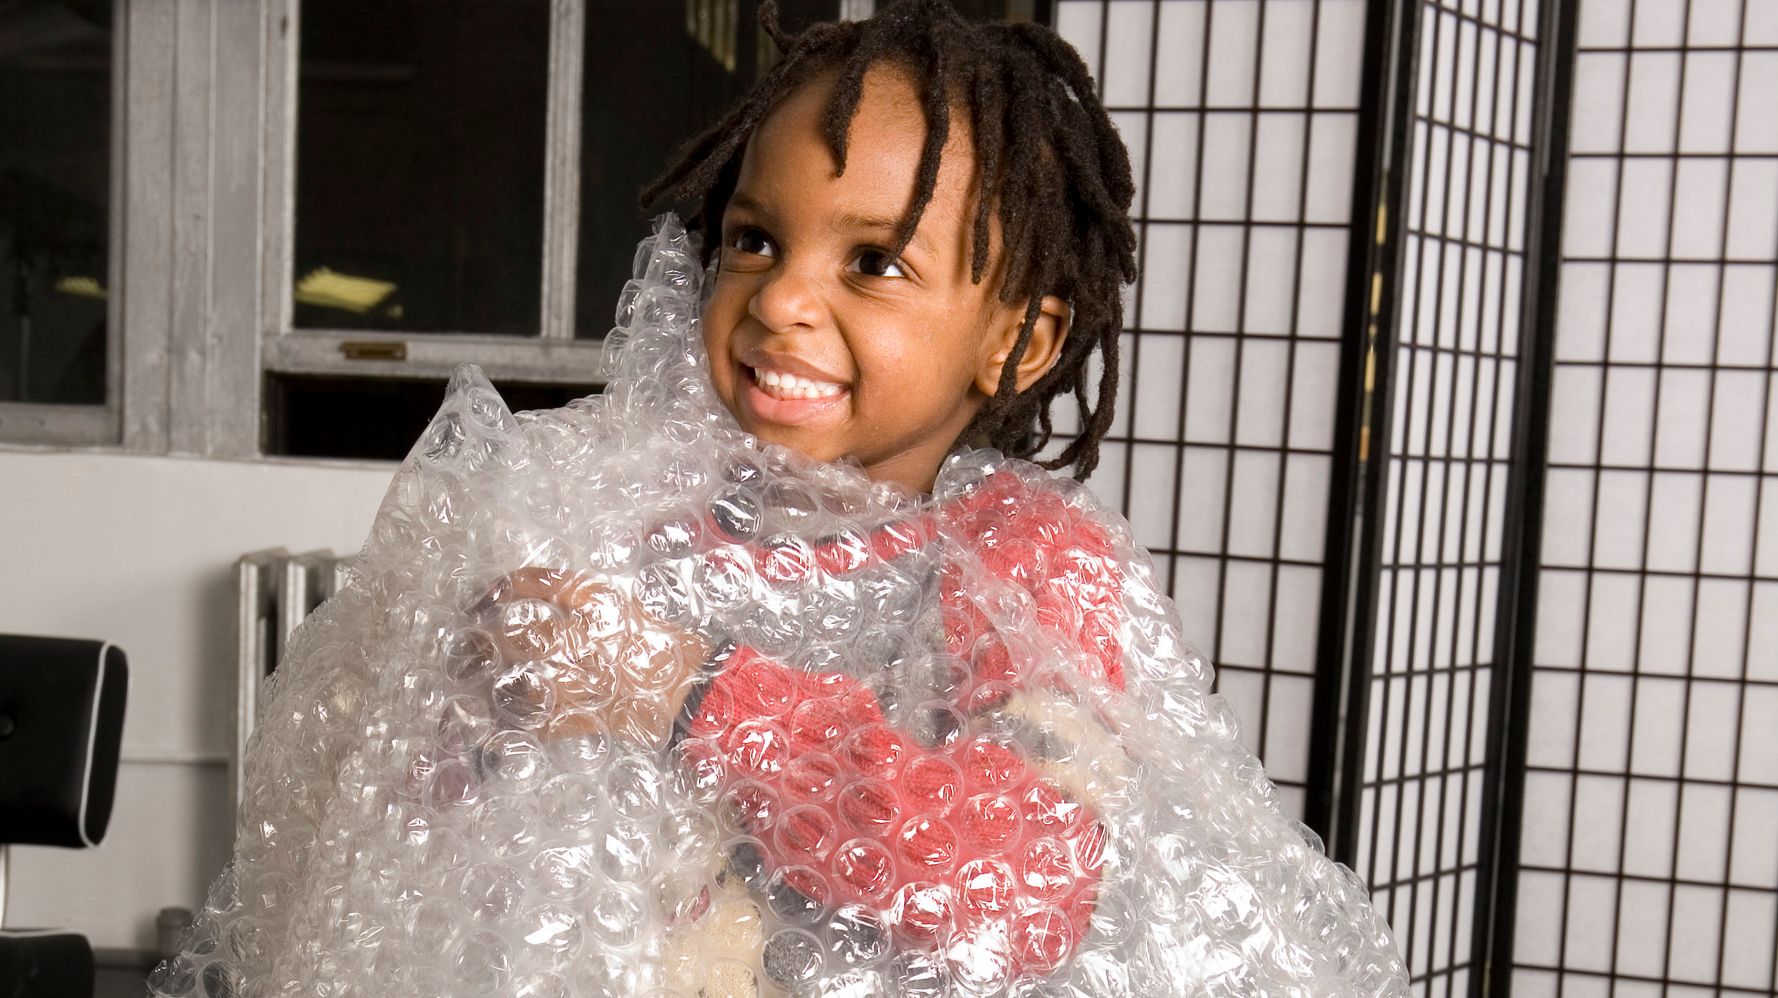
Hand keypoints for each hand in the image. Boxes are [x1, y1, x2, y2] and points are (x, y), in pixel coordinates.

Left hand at [472, 566, 707, 748]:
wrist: (687, 688)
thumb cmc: (653, 642)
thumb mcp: (620, 606)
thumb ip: (577, 600)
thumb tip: (520, 598)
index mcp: (601, 602)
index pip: (540, 584)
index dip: (503, 588)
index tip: (483, 597)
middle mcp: (591, 638)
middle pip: (524, 636)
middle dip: (487, 641)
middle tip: (465, 645)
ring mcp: (588, 680)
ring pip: (524, 681)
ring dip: (494, 682)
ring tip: (473, 680)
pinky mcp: (586, 717)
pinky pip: (539, 719)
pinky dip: (515, 718)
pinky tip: (499, 713)